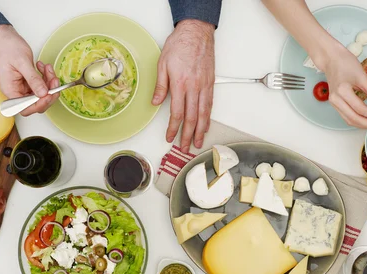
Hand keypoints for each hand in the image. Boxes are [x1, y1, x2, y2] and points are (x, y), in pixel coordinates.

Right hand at [0, 25, 59, 115]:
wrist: (5, 38)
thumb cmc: (8, 48)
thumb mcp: (22, 63)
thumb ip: (33, 79)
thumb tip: (43, 93)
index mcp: (10, 91)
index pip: (26, 108)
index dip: (39, 104)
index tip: (49, 94)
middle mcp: (17, 92)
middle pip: (37, 103)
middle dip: (49, 93)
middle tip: (54, 80)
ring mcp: (24, 89)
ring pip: (42, 95)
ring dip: (49, 83)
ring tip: (48, 69)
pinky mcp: (29, 84)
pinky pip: (42, 86)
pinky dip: (46, 78)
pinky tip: (44, 68)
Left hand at [152, 19, 214, 151]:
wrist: (196, 32)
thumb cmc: (180, 45)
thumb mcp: (163, 64)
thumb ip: (160, 85)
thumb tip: (156, 102)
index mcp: (180, 84)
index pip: (177, 113)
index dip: (173, 128)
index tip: (170, 137)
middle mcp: (194, 88)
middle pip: (191, 118)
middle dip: (188, 135)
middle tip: (185, 147)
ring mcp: (204, 87)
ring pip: (203, 115)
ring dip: (200, 131)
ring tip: (198, 143)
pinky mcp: (210, 84)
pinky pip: (210, 105)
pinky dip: (208, 118)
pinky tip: (206, 126)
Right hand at [316, 41, 366, 130]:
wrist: (331, 59)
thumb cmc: (346, 63)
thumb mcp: (363, 77)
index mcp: (342, 91)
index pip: (360, 109)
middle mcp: (336, 100)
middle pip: (354, 118)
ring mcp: (334, 103)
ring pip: (349, 120)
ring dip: (363, 125)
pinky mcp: (335, 104)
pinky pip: (346, 116)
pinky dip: (357, 120)